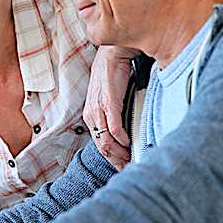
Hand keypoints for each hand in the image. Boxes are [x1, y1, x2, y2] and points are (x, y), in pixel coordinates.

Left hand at [83, 46, 137, 170]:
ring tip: (131, 160)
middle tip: (129, 168)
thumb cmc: (113, 75)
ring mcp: (98, 109)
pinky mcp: (108, 102)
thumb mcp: (111, 98)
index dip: (112, 159)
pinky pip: (114, 127)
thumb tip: (126, 133)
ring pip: (106, 140)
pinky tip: (129, 143)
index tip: (123, 167)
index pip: (100, 144)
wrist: (113, 54)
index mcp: (91, 115)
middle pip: (102, 147)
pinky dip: (122, 138)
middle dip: (116, 161)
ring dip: (120, 153)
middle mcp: (92, 114)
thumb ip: (115, 115)